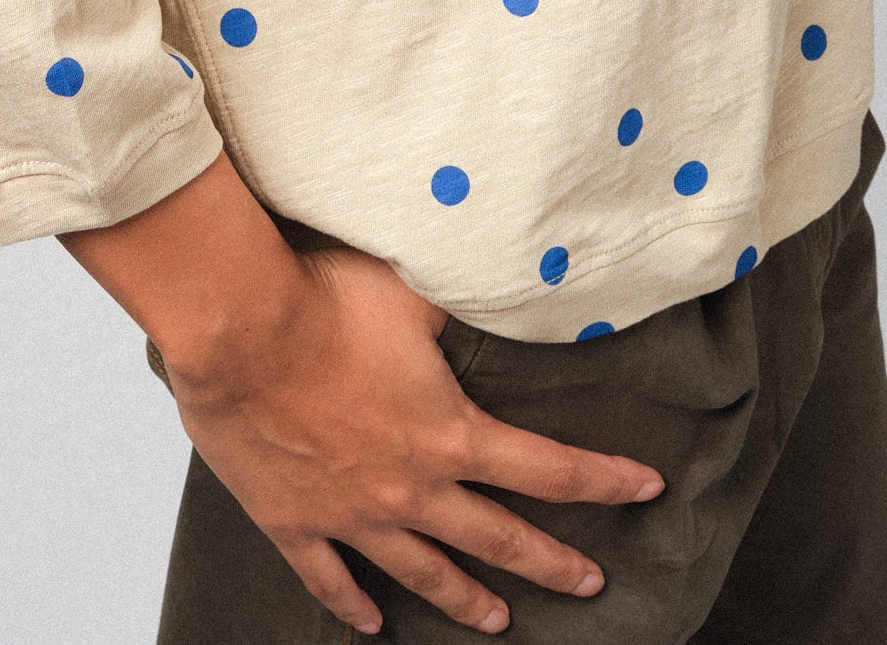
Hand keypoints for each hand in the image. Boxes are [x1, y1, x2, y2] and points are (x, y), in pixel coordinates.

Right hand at [167, 239, 665, 634]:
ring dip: (466, 601)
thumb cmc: (324, 300)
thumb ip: (467, 297)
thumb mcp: (414, 288)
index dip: (605, 480)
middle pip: (498, 538)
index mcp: (449, 433)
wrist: (239, 331)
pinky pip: (331, 579)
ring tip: (499, 622)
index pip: (549, 468)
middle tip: (590, 586)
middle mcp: (410, 488)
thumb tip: (519, 276)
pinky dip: (351, 606)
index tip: (646, 489)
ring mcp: (352, 515)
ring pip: (423, 573)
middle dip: (551, 565)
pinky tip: (370, 625)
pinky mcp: (296, 523)